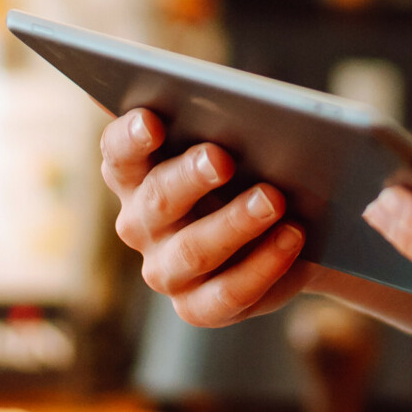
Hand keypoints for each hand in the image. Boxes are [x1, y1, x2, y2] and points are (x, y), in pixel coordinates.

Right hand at [101, 108, 310, 325]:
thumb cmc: (253, 167)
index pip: (119, 152)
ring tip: (272, 199)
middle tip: (223, 158)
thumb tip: (245, 105)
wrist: (289, 225)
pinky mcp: (197, 306)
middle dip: (190, 176)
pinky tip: (292, 237)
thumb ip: (227, 122)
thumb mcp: (239, 141)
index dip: (131, 137)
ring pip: (192, 249)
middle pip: (157, 197)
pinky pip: (226, 293)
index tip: (153, 119)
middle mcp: (141, 223)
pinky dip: (262, 265)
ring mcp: (165, 269)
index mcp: (137, 173)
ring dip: (234, 223)